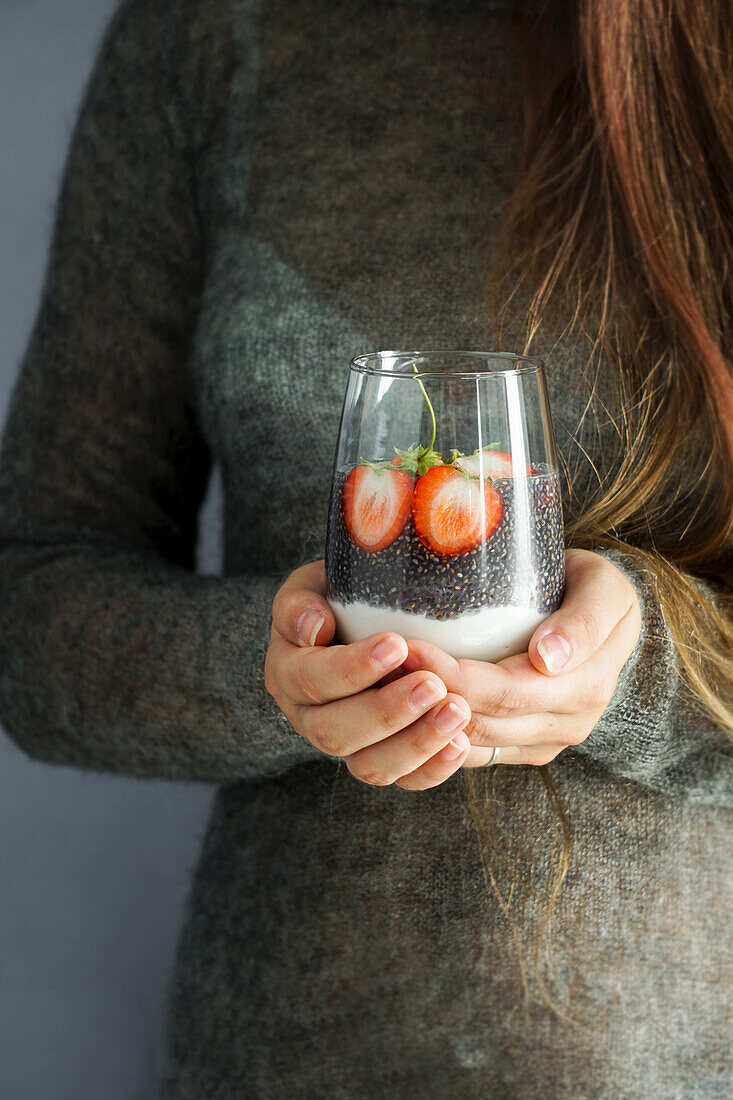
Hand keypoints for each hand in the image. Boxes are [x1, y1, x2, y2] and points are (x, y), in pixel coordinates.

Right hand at [264, 561, 474, 788]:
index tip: (397, 645)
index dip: (350, 669)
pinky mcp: (382, 760)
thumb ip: (302, 601)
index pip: (310, 679)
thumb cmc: (343, 595)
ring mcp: (347, 745)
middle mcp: (310, 716)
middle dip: (385, 711)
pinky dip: (433, 767)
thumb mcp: (316, 585)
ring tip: (456, 712)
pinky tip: (460, 743)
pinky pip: (405, 780)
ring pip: (369, 766)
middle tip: (432, 685)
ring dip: (414, 743)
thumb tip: (313, 626)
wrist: (371, 617)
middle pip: (334, 732)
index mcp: (288, 671)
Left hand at [400, 549, 641, 766]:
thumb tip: (549, 657)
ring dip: (423, 721)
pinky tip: (401, 707)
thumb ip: (585, 621)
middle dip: (427, 697)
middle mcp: (565, 725)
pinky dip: (434, 736)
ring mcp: (541, 741)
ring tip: (381, 683)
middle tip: (382, 665)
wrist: (601, 612)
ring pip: (470, 744)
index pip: (506, 692)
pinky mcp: (520, 747)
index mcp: (584, 689)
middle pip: (481, 722)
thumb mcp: (605, 589)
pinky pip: (471, 753)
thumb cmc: (597, 589)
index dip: (454, 676)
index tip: (411, 649)